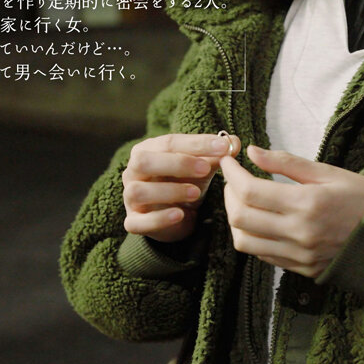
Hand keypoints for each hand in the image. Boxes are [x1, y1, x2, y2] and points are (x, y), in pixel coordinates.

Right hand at [123, 133, 240, 242]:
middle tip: (205, 169)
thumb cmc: (185, 183)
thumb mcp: (203, 167)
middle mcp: (132, 171)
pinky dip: (159, 218)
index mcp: (148, 150)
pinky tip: (180, 214)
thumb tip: (234, 142)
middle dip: (176, 163)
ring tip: (196, 193)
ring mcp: (130, 198)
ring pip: (139, 191)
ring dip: (169, 191)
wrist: (178, 216)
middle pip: (143, 161)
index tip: (223, 147)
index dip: (196, 144)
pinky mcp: (133, 222)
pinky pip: (139, 221)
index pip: (168, 142)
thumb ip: (217, 155)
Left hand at [220, 146, 363, 277]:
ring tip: (242, 200)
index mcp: (307, 204)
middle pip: (240, 217)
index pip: (250, 191)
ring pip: (244, 241)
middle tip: (233, 179)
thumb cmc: (363, 198)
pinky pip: (262, 255)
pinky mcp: (300, 268)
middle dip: (228, 194)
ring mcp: (298, 255)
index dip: (232, 174)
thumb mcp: (329, 172)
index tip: (229, 161)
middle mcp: (299, 233)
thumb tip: (253, 152)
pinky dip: (251, 236)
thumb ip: (287, 163)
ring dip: (235, 219)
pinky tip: (259, 220)